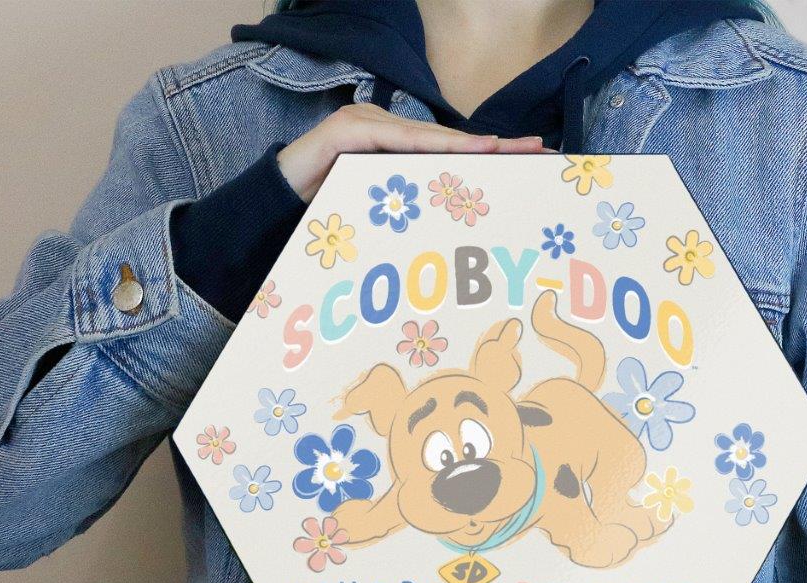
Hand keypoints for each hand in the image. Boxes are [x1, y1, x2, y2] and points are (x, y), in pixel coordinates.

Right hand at [277, 103, 547, 201]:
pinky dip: (425, 146)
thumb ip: (412, 212)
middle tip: (534, 150)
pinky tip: (455, 149)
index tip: (528, 161)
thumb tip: (457, 233)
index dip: (488, 155)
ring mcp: (364, 124)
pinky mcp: (346, 130)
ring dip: (465, 145)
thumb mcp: (382, 217)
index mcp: (394, 150)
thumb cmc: (328, 218)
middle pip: (446, 140)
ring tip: (503, 149)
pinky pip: (394, 139)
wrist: (272, 209)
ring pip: (425, 138)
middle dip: (492, 146)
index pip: (448, 152)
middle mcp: (383, 129)